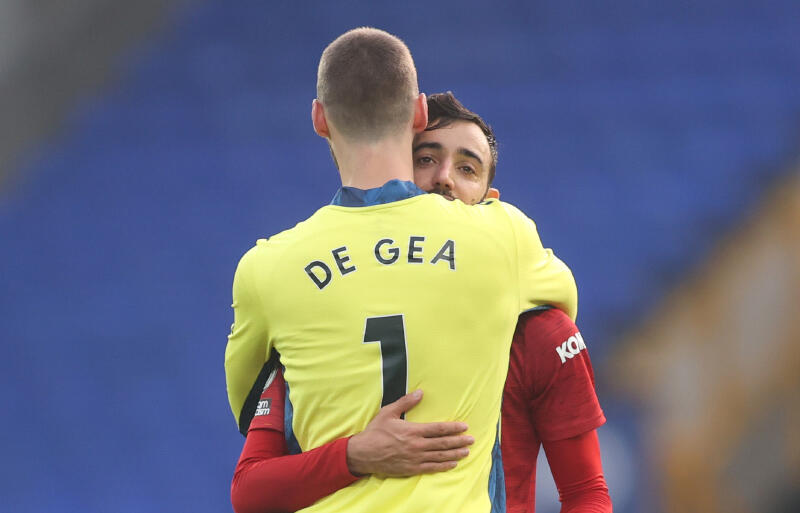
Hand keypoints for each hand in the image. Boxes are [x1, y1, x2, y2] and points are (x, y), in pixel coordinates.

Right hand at [345, 390, 473, 476]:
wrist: (363, 454)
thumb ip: (405, 402)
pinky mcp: (411, 469)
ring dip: (455, 454)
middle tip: (472, 440)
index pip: (438, 429)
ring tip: (466, 452)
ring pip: (439, 456)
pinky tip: (452, 464)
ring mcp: (415, 458)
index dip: (453, 428)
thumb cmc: (375, 432)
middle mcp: (416, 445)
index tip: (464, 427)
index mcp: (412, 430)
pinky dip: (443, 466)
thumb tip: (420, 392)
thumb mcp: (388, 413)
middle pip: (443, 443)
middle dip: (459, 441)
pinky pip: (431, 468)